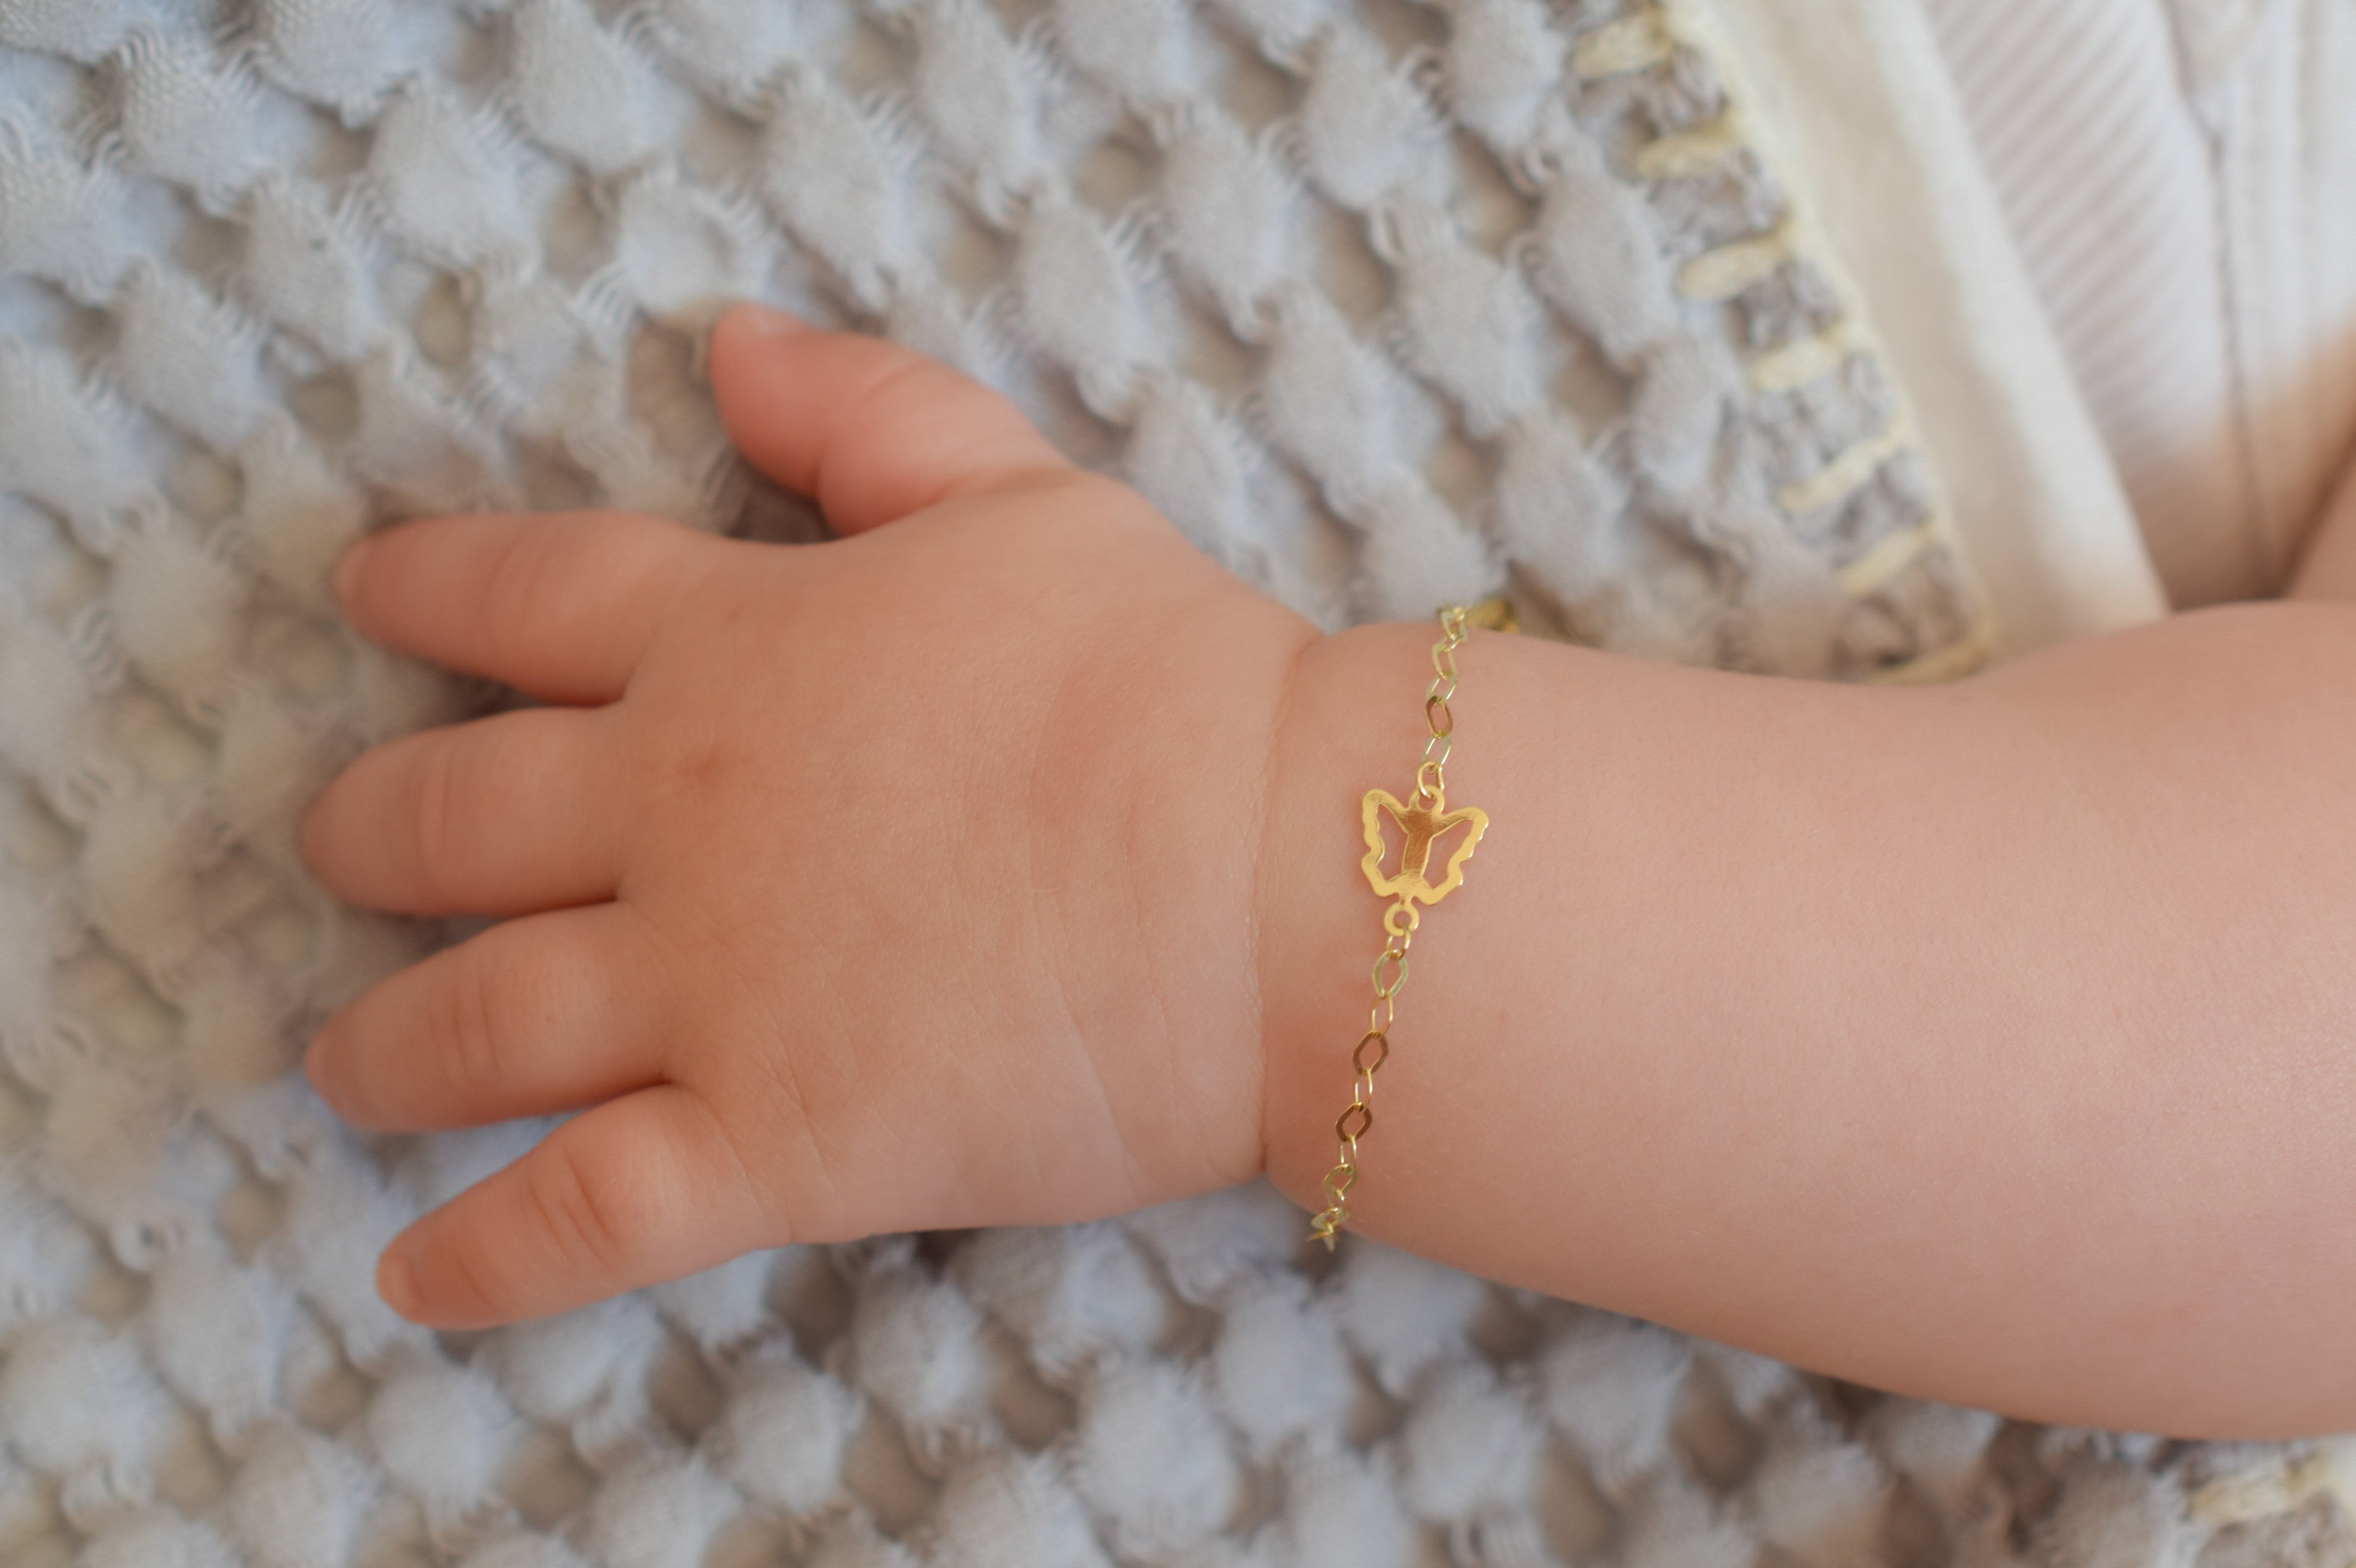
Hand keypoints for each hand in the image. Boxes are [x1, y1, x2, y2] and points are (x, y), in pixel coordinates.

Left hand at [301, 304, 1317, 1326]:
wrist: (1271, 877)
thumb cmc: (1168, 678)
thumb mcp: (1019, 493)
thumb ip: (865, 413)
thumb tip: (724, 341)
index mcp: (733, 646)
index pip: (528, 597)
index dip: (430, 589)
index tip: (364, 592)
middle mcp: (676, 815)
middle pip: (453, 819)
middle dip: (371, 833)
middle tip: (337, 847)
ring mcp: (708, 989)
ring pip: (477, 1024)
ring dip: (387, 1048)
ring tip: (345, 1067)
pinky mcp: (769, 1145)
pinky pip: (581, 1218)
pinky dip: (486, 1260)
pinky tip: (414, 1280)